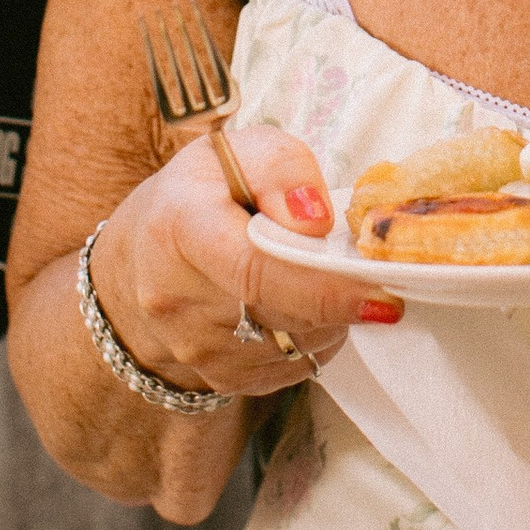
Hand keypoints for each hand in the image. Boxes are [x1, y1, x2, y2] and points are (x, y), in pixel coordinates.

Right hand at [88, 120, 399, 402]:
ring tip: (318, 273)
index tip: (383, 294)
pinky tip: (300, 302)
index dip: (323, 288)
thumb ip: (283, 170)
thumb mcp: (239, 150)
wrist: (146, 254)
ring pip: (297, 345)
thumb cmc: (204, 192)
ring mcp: (195, 349)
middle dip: (340, 293)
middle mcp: (177, 300)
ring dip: (330, 315)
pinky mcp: (219, 379)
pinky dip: (313, 336)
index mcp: (180, 230)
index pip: (256, 272)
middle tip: (364, 264)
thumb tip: (316, 222)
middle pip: (287, 314)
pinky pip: (293, 366)